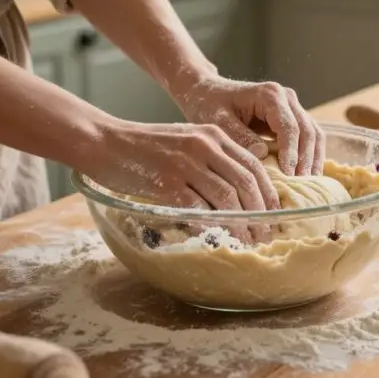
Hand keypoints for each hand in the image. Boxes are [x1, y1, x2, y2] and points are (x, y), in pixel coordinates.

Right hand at [77, 119, 280, 241]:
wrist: (104, 142)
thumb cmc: (144, 146)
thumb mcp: (186, 141)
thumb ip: (211, 158)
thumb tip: (236, 190)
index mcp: (213, 135)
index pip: (253, 165)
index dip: (268, 192)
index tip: (274, 213)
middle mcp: (205, 147)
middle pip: (246, 183)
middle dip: (261, 212)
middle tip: (266, 234)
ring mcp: (187, 165)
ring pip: (227, 199)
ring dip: (242, 225)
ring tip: (247, 242)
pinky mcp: (167, 184)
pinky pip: (198, 210)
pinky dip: (212, 227)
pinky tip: (218, 240)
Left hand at [173, 77, 324, 175]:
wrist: (207, 92)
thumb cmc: (210, 105)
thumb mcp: (218, 121)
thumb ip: (240, 136)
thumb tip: (262, 155)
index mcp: (270, 95)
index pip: (289, 127)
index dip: (291, 153)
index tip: (288, 176)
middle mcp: (287, 98)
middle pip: (308, 131)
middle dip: (306, 160)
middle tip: (302, 185)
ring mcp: (292, 107)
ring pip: (314, 134)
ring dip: (313, 159)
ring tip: (308, 184)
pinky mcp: (292, 117)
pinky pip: (308, 137)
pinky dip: (310, 156)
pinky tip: (305, 176)